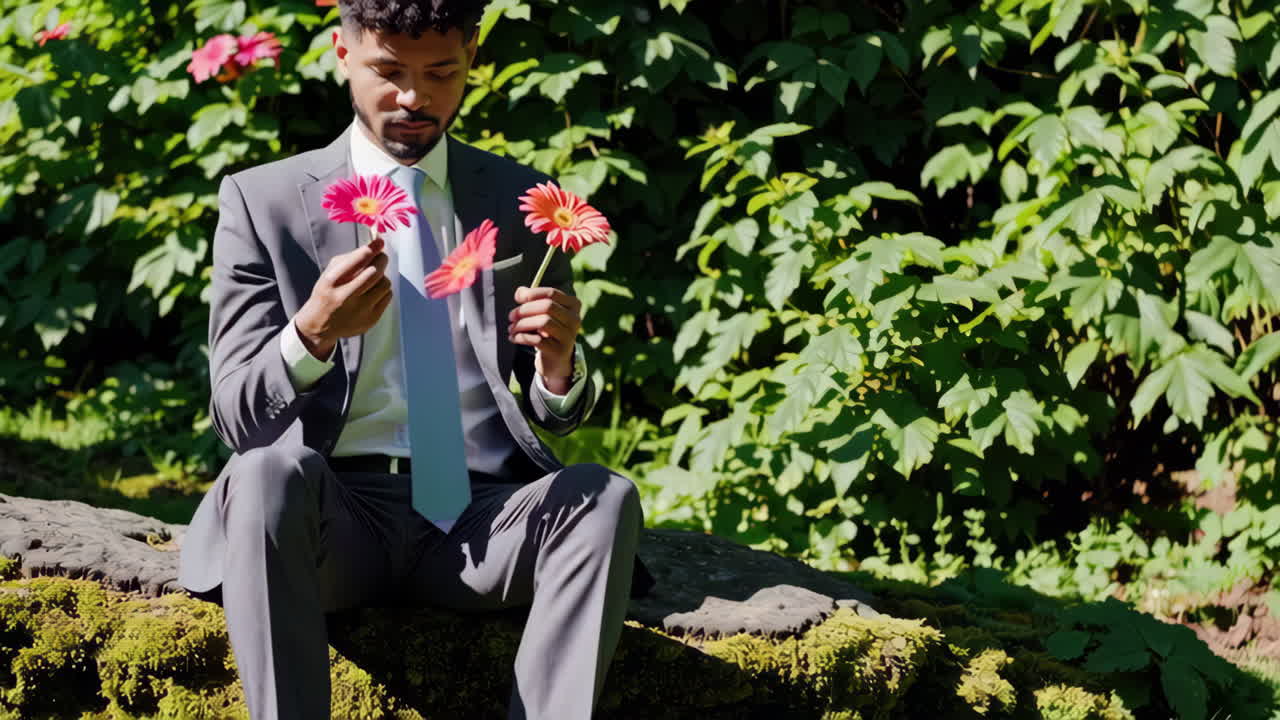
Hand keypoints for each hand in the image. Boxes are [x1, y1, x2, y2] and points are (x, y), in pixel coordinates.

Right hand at [295, 236, 391, 359]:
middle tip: (381, 257)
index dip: (372, 249)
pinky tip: (374, 291)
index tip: (379, 242)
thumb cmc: (327, 293)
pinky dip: (383, 290)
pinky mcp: (370, 319)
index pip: (357, 260)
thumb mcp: (330, 273)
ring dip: (382, 276)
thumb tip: (376, 245)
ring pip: (384, 283)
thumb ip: (351, 259)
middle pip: (375, 271)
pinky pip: (387, 296)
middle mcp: (345, 296)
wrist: (320, 325)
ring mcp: (359, 310)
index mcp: (332, 281)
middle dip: (381, 259)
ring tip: (375, 277)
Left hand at [508, 286, 581, 392]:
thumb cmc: (548, 330)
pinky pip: (538, 340)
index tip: (518, 299)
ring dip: (521, 324)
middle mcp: (575, 320)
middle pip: (547, 306)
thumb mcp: (543, 313)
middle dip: (524, 310)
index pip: (552, 293)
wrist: (556, 359)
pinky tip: (514, 338)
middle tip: (511, 316)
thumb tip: (520, 292)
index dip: (532, 294)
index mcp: (573, 305)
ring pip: (542, 323)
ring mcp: (569, 336)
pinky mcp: (559, 351)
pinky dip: (521, 337)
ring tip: (511, 328)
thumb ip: (532, 299)